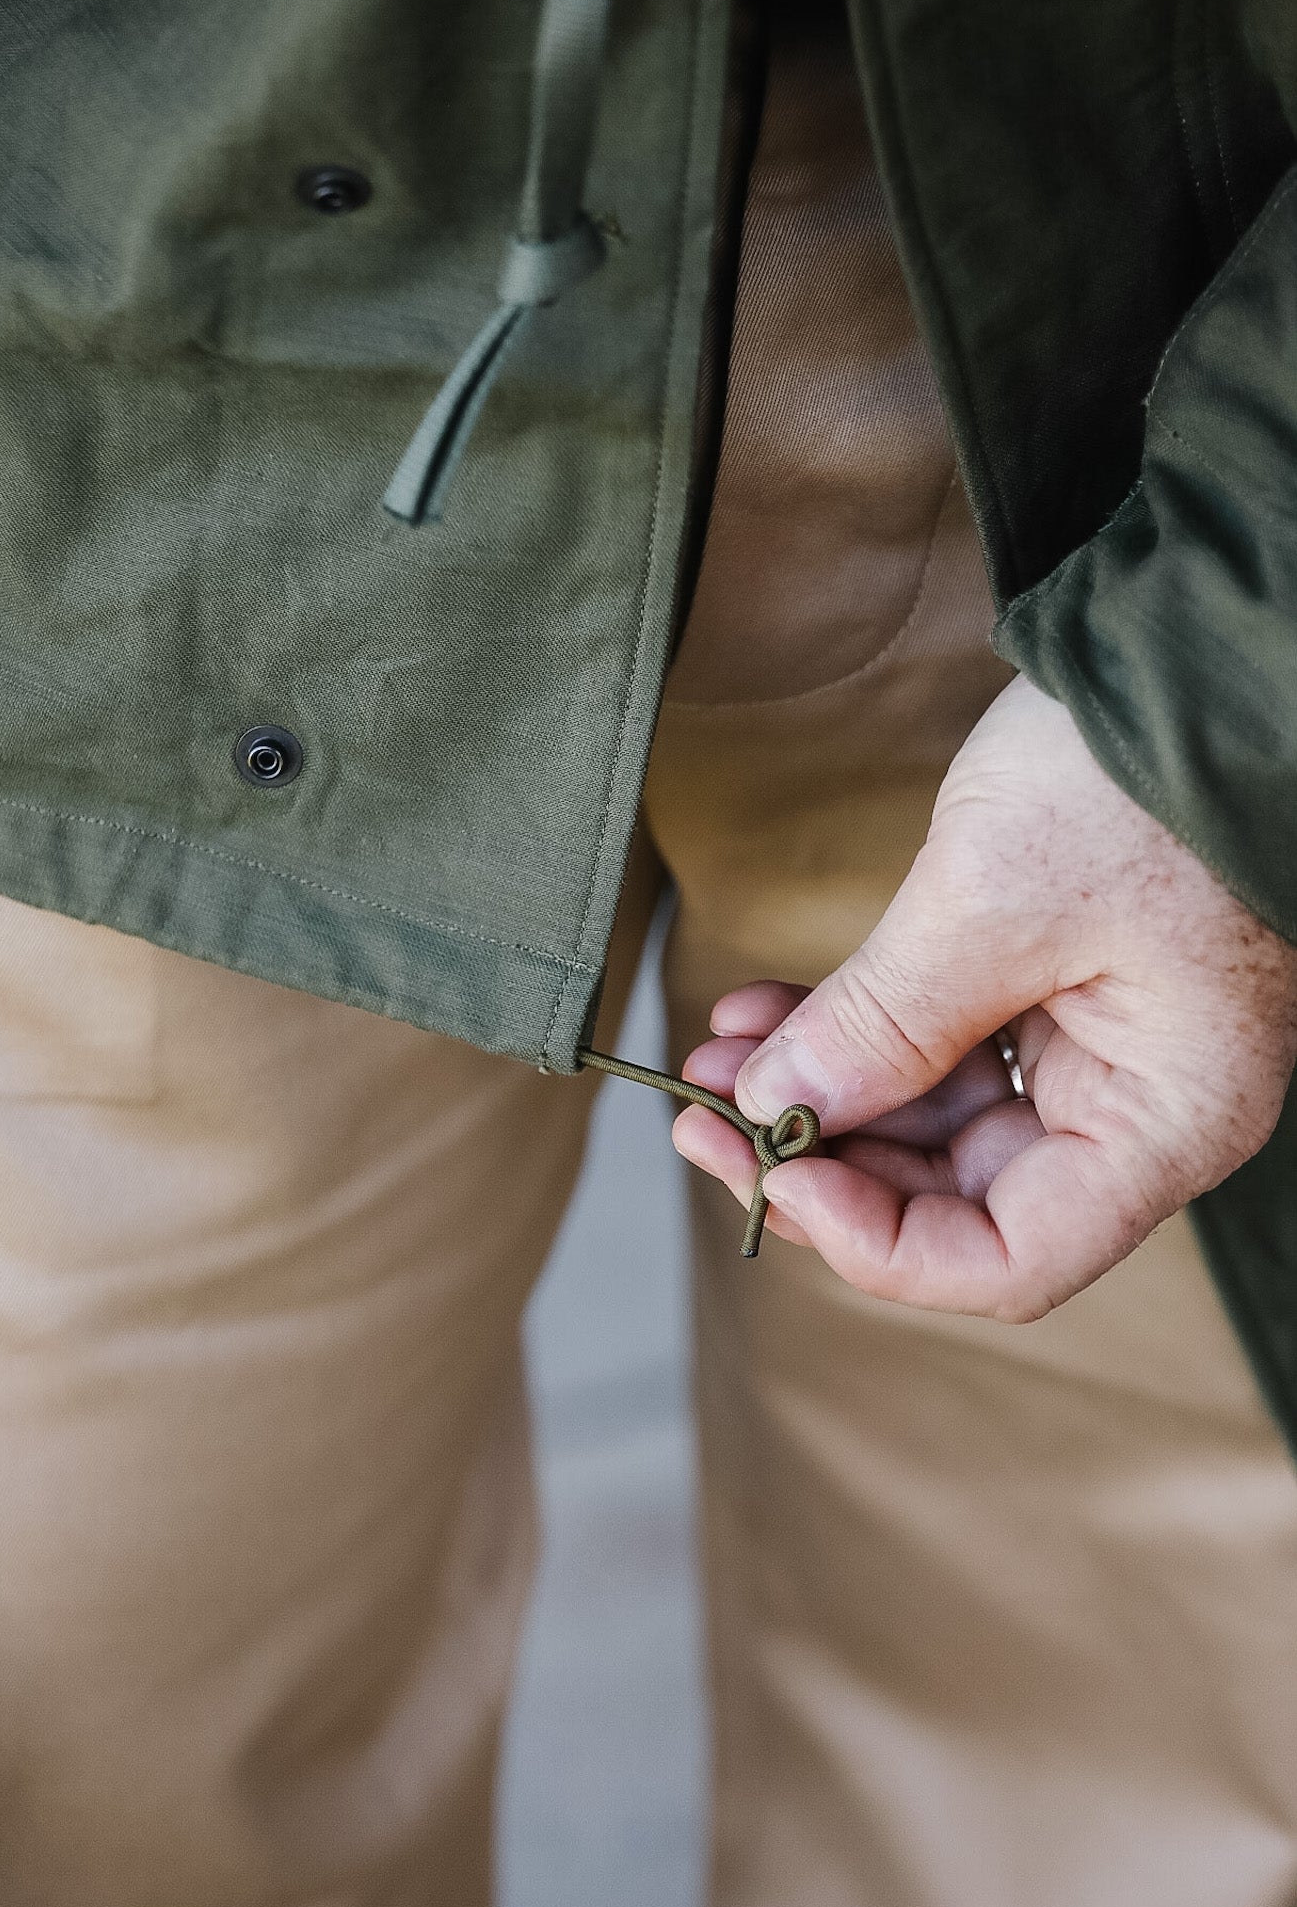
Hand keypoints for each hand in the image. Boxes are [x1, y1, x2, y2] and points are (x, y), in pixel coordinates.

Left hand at [672, 676, 1296, 1320]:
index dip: (875, 1239)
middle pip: (963, 1196)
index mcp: (1165, 1121)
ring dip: (828, 1092)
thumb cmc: (1139, 772)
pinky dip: (862, 1036)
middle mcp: (1141, 1107)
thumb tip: (777, 1107)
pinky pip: (949, 1049)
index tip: (772, 1173)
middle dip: (827, 1156)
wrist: (1199, 645)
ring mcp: (1102, 1047)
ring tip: (720, 1050)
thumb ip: (882, 1025)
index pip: (1009, 1260)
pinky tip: (772, 1012)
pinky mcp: (1062, 990)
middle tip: (706, 1113)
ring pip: (941, 1123)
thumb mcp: (993, 903)